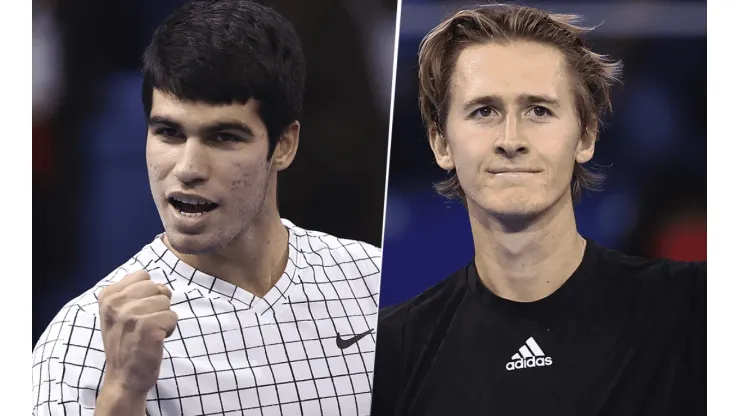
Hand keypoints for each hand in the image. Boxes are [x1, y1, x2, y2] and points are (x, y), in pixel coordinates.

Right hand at [97, 270, 177, 397]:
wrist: (123, 378)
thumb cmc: (125, 343)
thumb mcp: (117, 313)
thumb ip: (133, 293)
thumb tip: (160, 285)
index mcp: (107, 296)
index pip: (143, 275)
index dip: (148, 293)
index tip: (138, 312)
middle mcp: (116, 303)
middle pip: (157, 287)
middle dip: (158, 305)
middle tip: (145, 325)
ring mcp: (131, 315)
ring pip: (166, 302)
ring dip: (164, 318)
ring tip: (149, 333)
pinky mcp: (148, 327)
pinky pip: (173, 317)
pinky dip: (169, 329)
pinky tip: (155, 340)